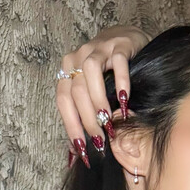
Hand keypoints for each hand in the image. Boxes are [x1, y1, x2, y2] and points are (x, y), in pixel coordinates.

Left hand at [56, 24, 149, 163]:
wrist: (126, 37)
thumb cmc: (108, 70)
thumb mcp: (91, 90)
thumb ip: (83, 114)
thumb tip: (74, 152)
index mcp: (67, 69)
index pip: (63, 100)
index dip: (70, 125)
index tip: (81, 148)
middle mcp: (78, 57)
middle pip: (77, 91)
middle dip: (88, 120)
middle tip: (100, 141)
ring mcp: (98, 48)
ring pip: (91, 75)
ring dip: (99, 102)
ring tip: (109, 123)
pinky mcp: (119, 44)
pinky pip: (117, 64)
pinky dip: (121, 83)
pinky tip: (124, 101)